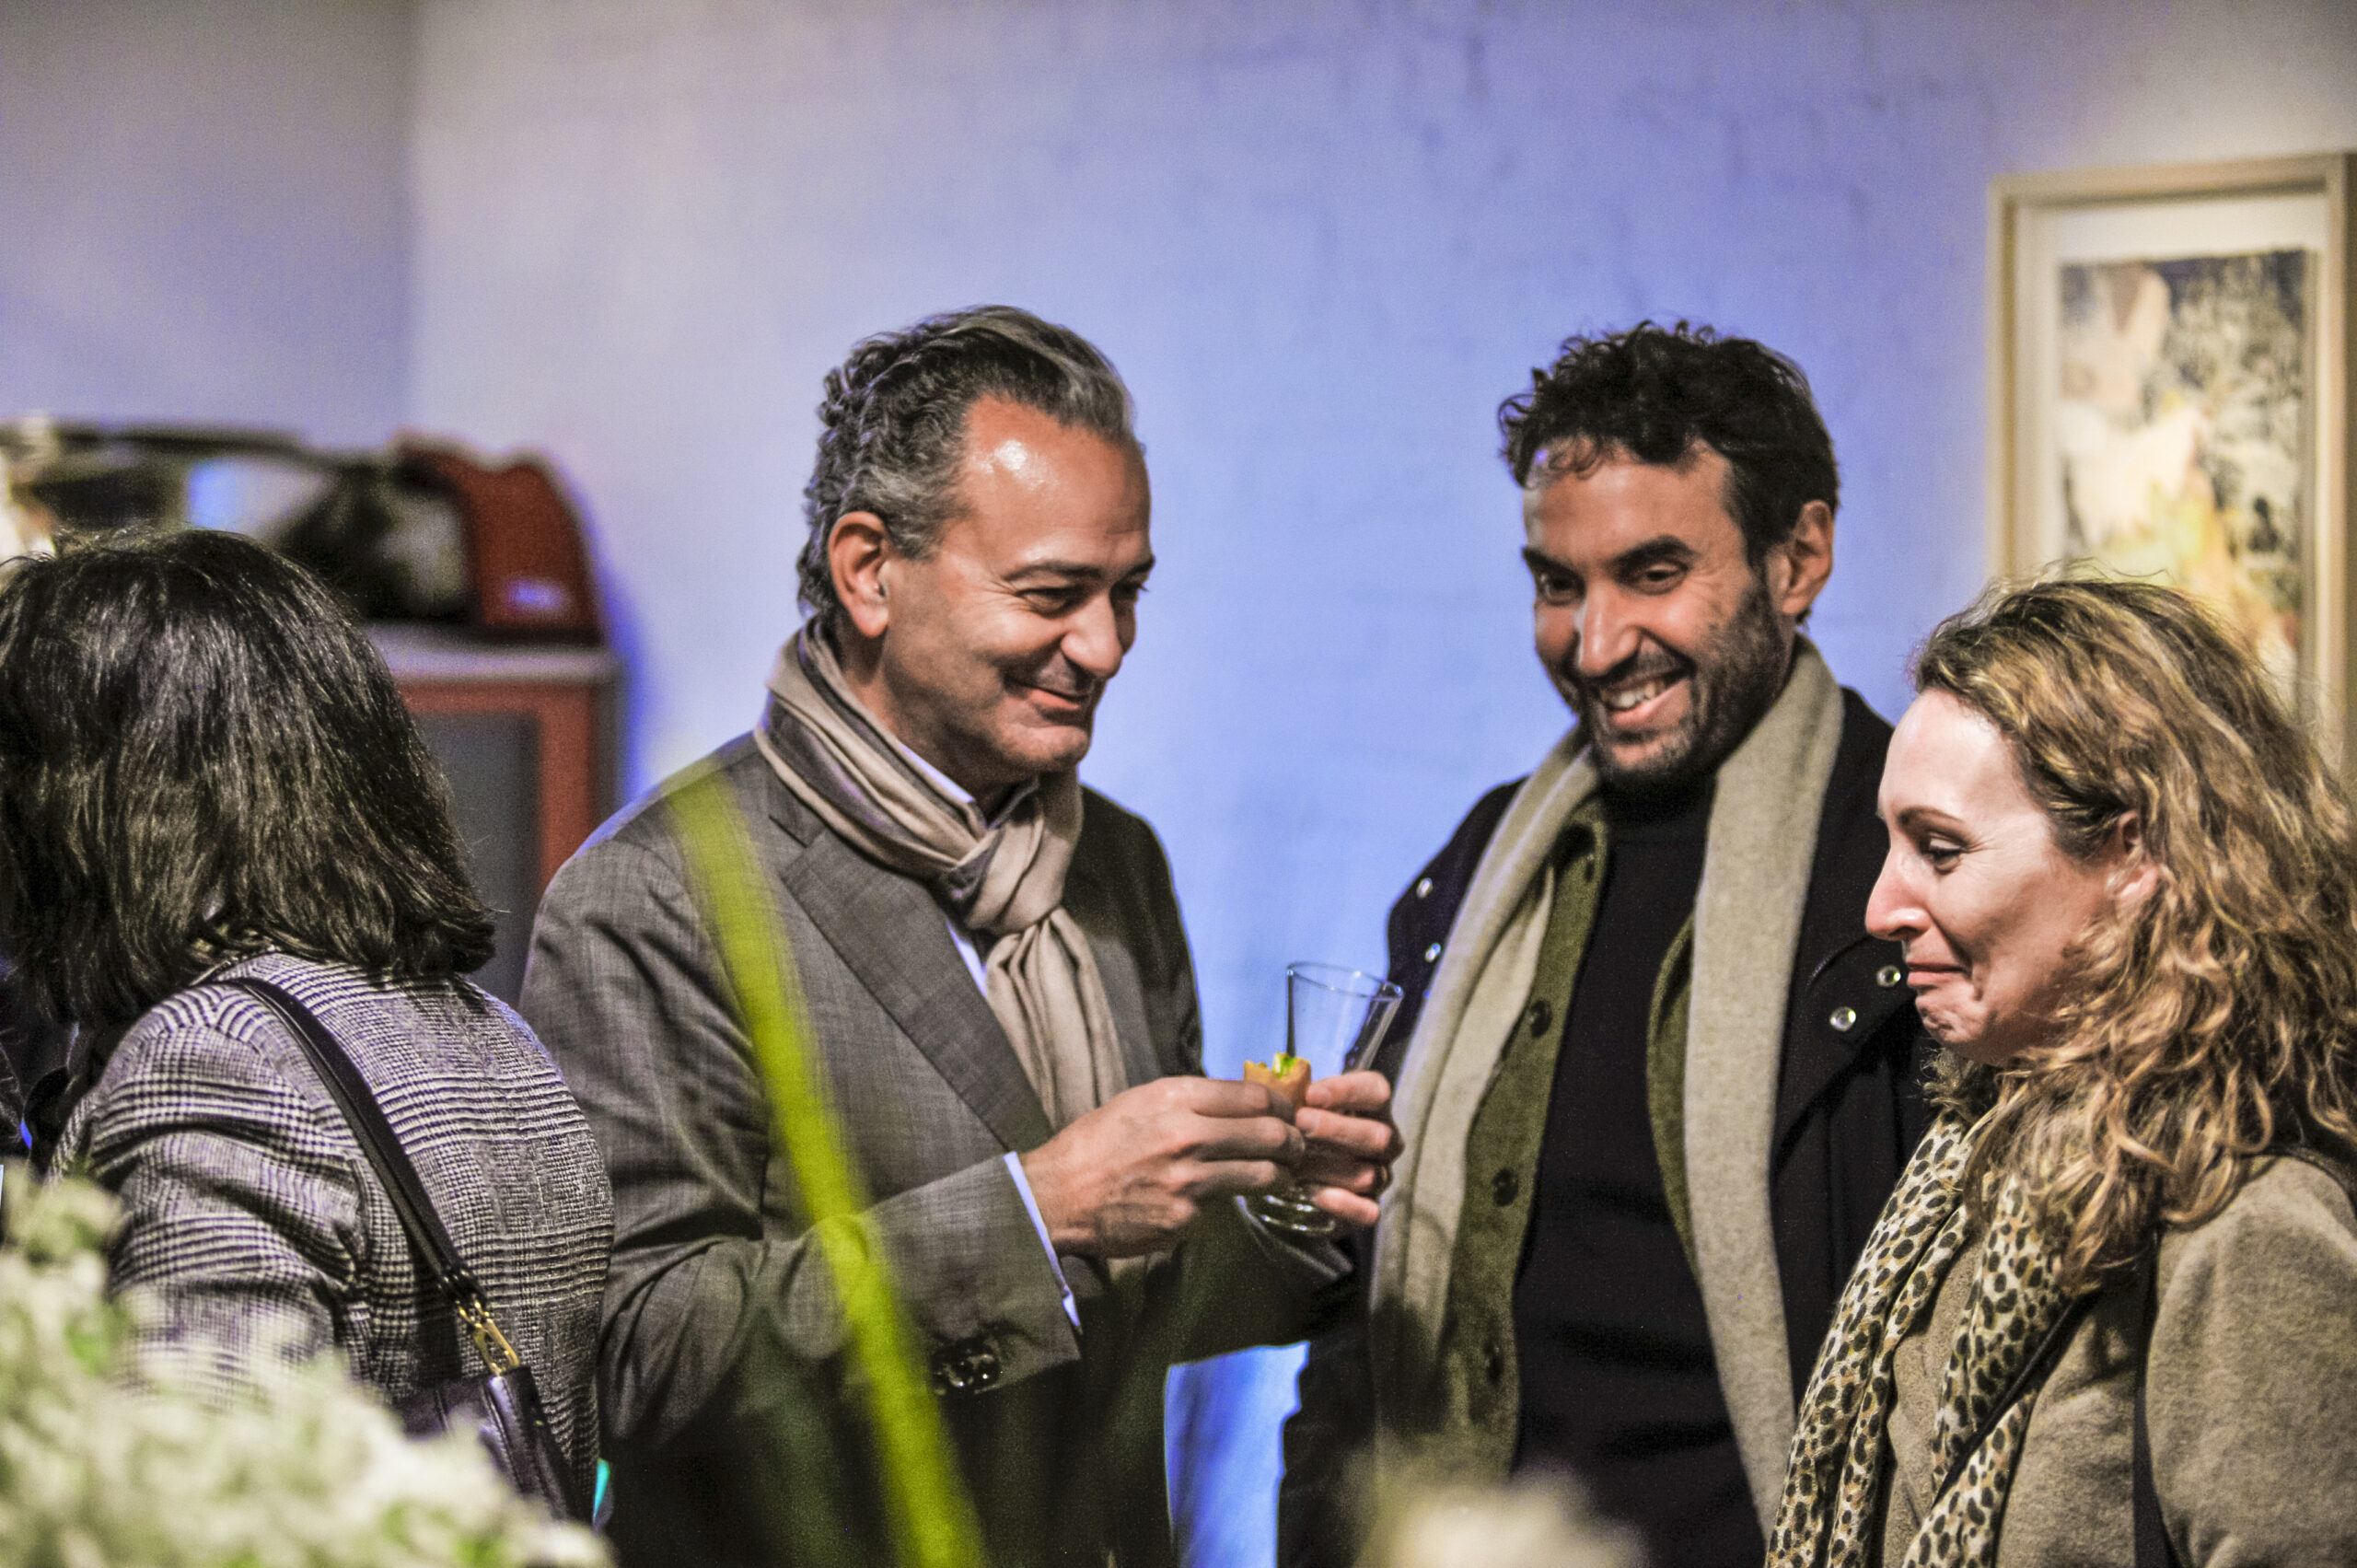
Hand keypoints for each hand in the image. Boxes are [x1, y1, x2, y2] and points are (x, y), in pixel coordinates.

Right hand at [1021, 1077, 1301, 1257]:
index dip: (1282, 1105)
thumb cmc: (1097, 1144)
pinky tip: (1212, 1200)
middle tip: (1296, 1147)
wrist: (1057, 1195)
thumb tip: (1242, 1102)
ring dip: (1278, 1176)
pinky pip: (1223, 1208)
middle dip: (1293, 1142)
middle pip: (1271, 1134)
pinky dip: (1225, 1204)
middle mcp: (1187, 1136)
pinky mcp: (1185, 1219)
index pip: (1254, 1096)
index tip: (1288, 1113)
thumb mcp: (1141, 1103)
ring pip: (1262, 1175)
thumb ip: (1192, 1102)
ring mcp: (1188, 1181)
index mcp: (1175, 1098)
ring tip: (1276, 1176)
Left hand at [1290, 1069, 1400, 1230]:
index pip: (1377, 1092)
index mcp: (1372, 1108)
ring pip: (1370, 1175)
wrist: (1295, 1175)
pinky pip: (1367, 1211)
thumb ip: (1298, 1097)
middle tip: (1301, 1123)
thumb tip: (1282, 1090)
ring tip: (1295, 1162)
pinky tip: (1310, 1190)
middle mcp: (1384, 1142)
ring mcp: (1380, 1176)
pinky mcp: (1368, 1208)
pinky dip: (1341, 1203)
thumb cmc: (1300, 1128)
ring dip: (1329, 1167)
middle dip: (1337, 1129)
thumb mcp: (1299, 1106)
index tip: (1311, 1093)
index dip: (1348, 1091)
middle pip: (1379, 1135)